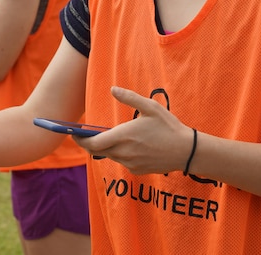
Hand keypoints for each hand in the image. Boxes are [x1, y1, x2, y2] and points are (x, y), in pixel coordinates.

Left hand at [75, 86, 192, 174]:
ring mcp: (130, 164)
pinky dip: (120, 154)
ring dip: (107, 147)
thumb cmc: (168, 127)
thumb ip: (129, 97)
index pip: (92, 143)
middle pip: (98, 150)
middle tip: (85, 134)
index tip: (73, 133)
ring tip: (109, 136)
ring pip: (110, 156)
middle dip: (90, 142)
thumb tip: (112, 89)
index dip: (80, 140)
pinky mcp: (137, 171)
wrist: (187, 152)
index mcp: (123, 137)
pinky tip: (130, 145)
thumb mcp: (150, 107)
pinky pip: (122, 162)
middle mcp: (124, 153)